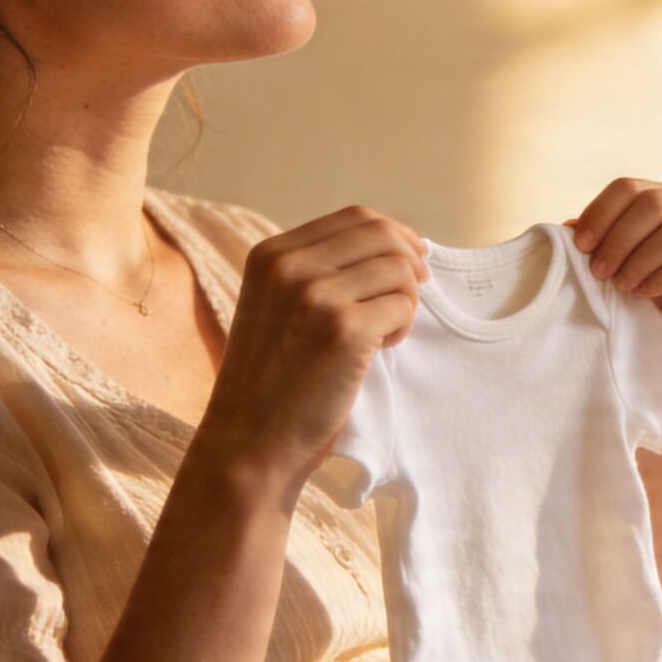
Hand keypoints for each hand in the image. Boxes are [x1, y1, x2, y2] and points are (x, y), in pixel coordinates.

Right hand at [199, 206, 426, 490]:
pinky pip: (403, 306)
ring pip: (399, 269)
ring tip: (384, 334)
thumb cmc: (272, 381)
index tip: (409, 263)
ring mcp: (316, 295)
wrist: (250, 444)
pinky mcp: (344, 330)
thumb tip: (394, 243)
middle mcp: (290, 266)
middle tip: (410, 297)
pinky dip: (403, 327)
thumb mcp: (275, 307)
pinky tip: (380, 350)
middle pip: (382, 235)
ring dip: (405, 301)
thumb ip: (315, 272)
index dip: (394, 236)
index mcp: (271, 254)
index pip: (354, 218)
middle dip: (409, 263)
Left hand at [564, 179, 661, 375]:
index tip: (579, 245)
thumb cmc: (645, 308)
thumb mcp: (613, 270)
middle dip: (619, 236)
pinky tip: (646, 293)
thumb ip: (596, 245)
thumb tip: (568, 225)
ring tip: (622, 285)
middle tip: (598, 270)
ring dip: (641, 258)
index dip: (601, 211)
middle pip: (656, 201)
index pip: (631, 187)